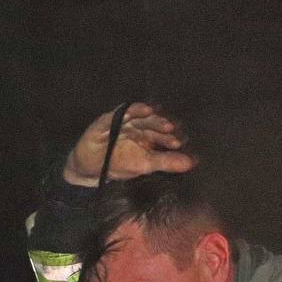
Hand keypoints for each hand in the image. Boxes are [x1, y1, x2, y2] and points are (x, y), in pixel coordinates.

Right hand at [62, 102, 194, 186]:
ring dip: (147, 115)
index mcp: (147, 134)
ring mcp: (121, 122)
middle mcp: (136, 125)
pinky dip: (127, 112)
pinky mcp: (105, 122)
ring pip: (136, 115)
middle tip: (170, 128)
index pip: (161, 133)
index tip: (178, 142)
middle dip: (160, 124)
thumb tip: (191, 162)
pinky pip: (116, 115)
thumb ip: (167, 162)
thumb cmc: (118, 164)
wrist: (90, 170)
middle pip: (151, 121)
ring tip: (157, 116)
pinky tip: (138, 110)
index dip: (169, 137)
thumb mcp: (145, 165)